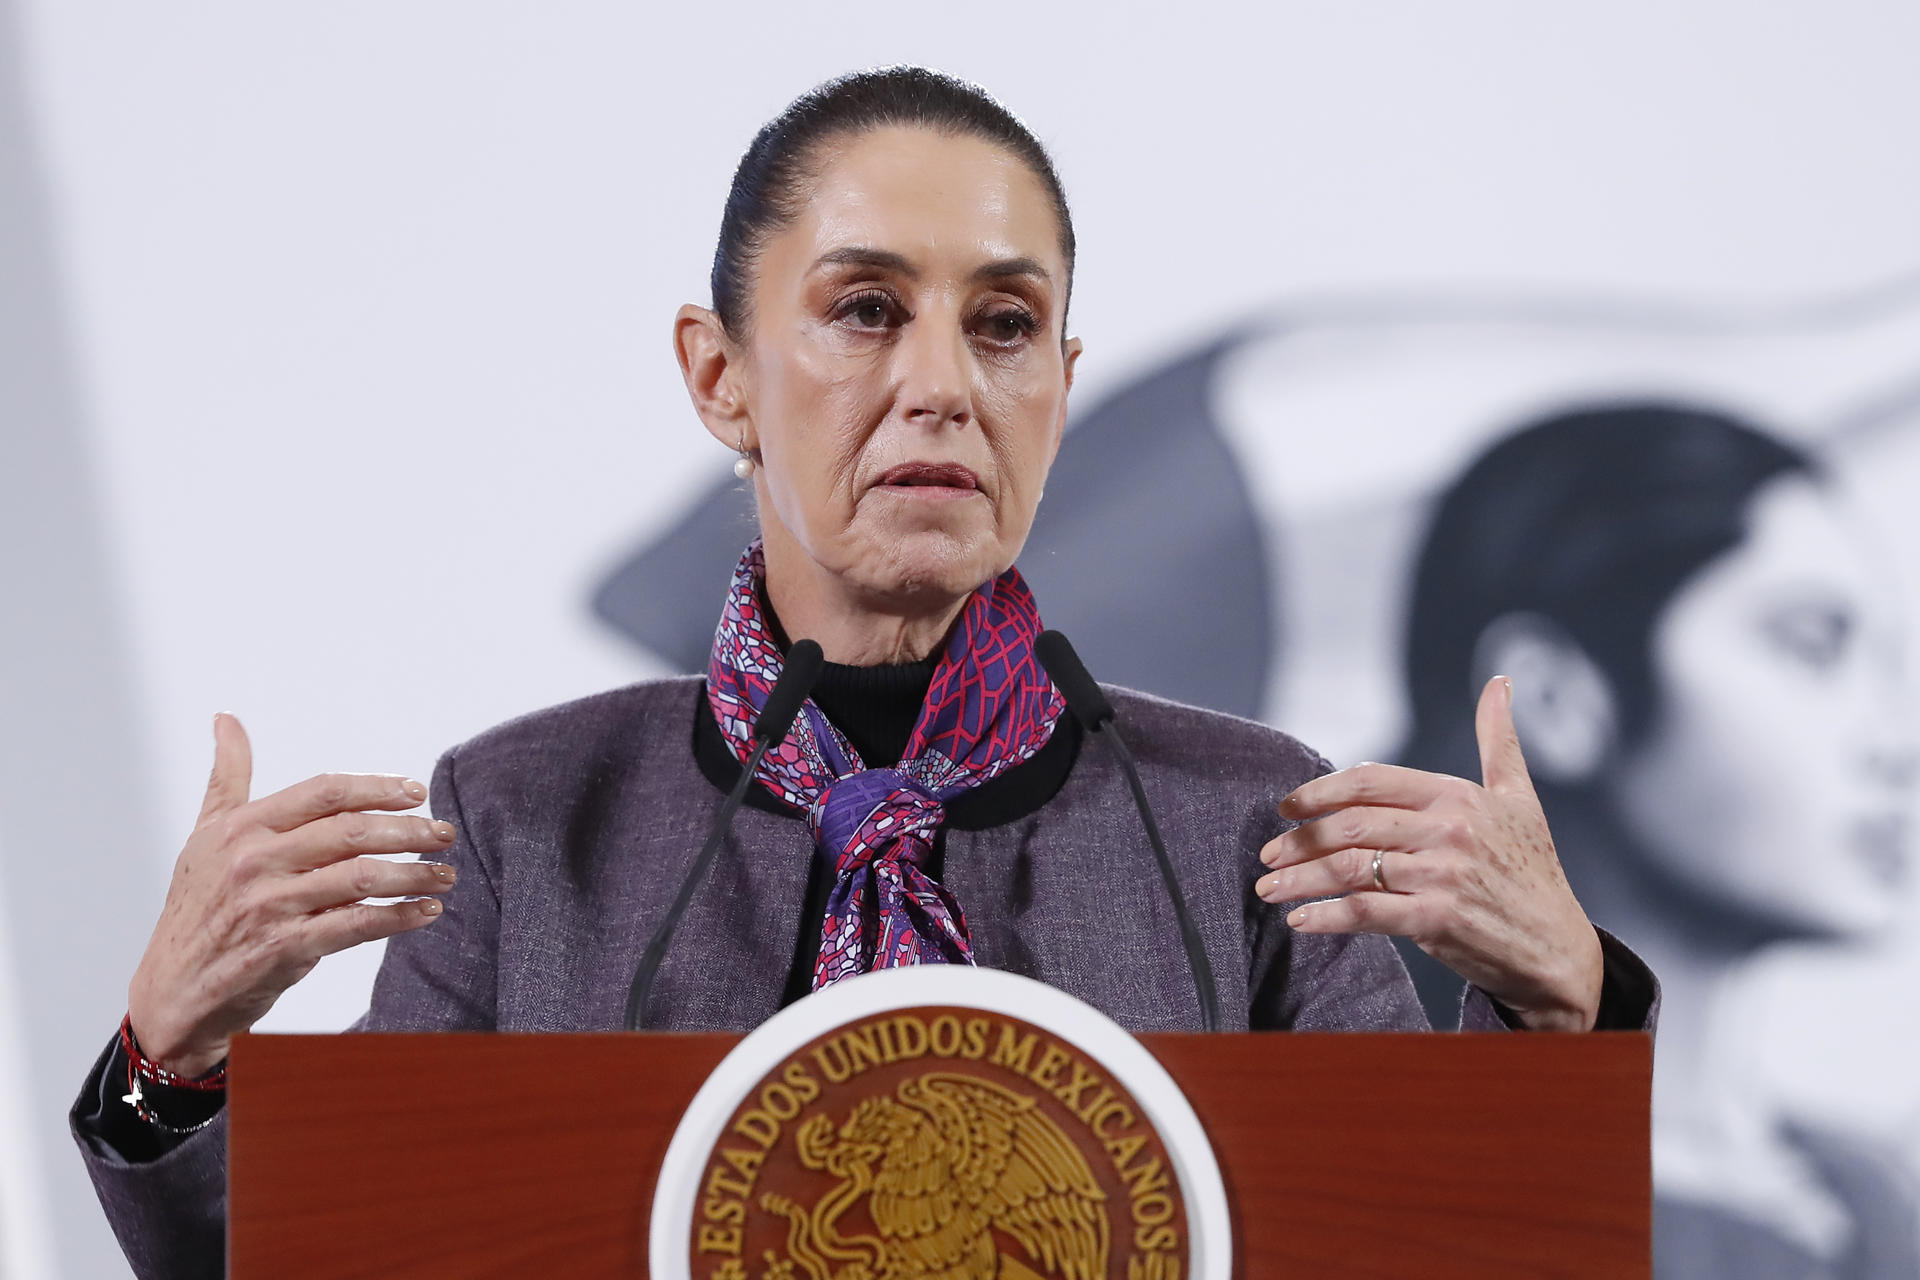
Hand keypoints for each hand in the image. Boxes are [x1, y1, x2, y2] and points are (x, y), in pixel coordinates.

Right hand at [126, 714, 456, 1074]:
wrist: (171, 989)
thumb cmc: (195, 907)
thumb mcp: (205, 835)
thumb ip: (227, 777)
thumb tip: (226, 719)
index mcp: (241, 827)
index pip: (325, 791)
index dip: (377, 788)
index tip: (417, 792)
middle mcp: (254, 861)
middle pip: (352, 831)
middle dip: (409, 831)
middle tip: (444, 834)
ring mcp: (269, 905)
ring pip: (362, 877)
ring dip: (414, 874)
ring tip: (445, 874)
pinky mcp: (283, 948)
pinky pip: (356, 925)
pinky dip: (398, 917)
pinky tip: (426, 911)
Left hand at [1254, 677, 1602, 1031]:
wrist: (1559, 948)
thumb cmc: (1534, 870)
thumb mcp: (1520, 797)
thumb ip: (1498, 739)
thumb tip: (1499, 682)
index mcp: (1457, 795)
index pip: (1368, 781)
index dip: (1319, 792)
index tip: (1287, 808)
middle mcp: (1448, 829)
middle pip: (1349, 825)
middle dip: (1298, 840)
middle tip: (1268, 854)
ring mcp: (1442, 874)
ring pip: (1348, 868)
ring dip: (1299, 879)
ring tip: (1268, 889)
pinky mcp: (1438, 919)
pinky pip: (1365, 911)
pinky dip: (1326, 916)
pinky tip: (1301, 921)